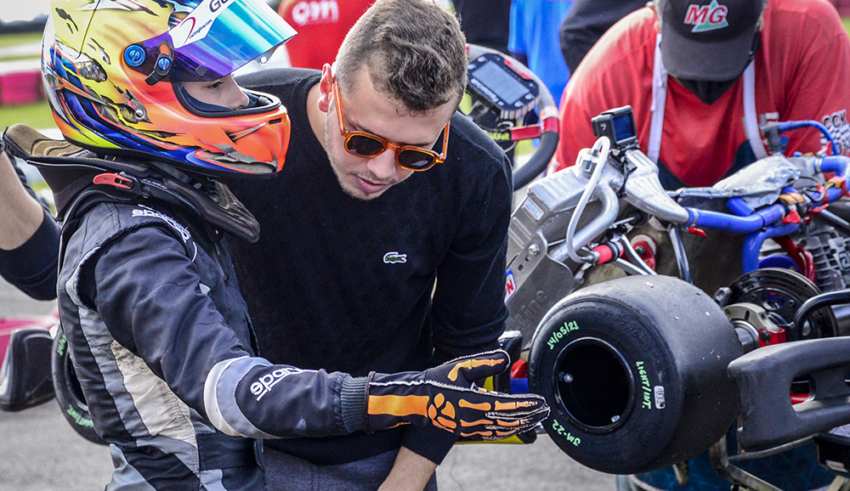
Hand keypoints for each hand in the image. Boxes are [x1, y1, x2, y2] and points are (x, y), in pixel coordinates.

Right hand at [366, 350, 548, 439]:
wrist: (418, 402)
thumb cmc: (437, 382)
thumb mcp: (460, 366)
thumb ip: (484, 362)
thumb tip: (505, 357)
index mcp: (475, 401)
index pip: (508, 405)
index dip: (527, 404)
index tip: (541, 402)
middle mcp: (475, 417)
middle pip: (510, 420)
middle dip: (530, 416)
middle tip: (545, 411)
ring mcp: (472, 426)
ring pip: (503, 428)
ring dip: (522, 424)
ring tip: (536, 420)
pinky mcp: (468, 430)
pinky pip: (493, 433)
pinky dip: (508, 430)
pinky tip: (515, 427)